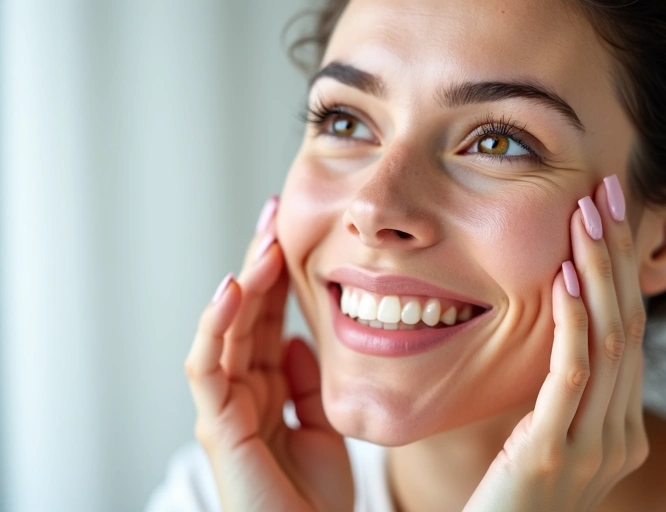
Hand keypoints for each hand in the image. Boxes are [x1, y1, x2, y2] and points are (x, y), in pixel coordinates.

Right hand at [184, 198, 352, 511]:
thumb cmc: (315, 495)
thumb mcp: (322, 422)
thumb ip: (305, 381)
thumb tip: (298, 340)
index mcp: (267, 385)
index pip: (268, 317)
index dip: (278, 275)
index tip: (293, 231)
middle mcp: (242, 388)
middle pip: (247, 313)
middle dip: (259, 262)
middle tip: (275, 213)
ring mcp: (225, 404)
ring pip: (226, 330)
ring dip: (244, 282)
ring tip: (264, 241)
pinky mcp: (217, 425)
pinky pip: (208, 367)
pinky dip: (216, 326)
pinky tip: (233, 289)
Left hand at [464, 176, 648, 511]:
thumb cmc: (510, 498)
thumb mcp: (545, 440)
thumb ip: (562, 399)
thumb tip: (558, 335)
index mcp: (620, 428)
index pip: (628, 334)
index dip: (620, 271)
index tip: (606, 217)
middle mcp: (619, 435)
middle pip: (629, 326)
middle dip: (617, 255)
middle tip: (607, 194)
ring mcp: (594, 447)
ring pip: (609, 341)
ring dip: (598, 272)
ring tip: (587, 217)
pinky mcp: (554, 452)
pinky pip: (572, 374)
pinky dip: (573, 322)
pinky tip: (566, 278)